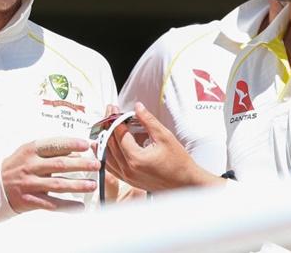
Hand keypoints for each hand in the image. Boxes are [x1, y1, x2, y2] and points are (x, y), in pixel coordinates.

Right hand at [1, 137, 100, 212]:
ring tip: (92, 185)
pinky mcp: (30, 200)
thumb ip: (51, 149)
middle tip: (96, 165)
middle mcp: (31, 166)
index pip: (54, 145)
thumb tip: (77, 149)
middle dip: (81, 164)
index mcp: (31, 150)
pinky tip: (79, 206)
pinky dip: (67, 206)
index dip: (71, 144)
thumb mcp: (30, 151)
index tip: (86, 145)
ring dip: (78, 185)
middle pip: (60, 164)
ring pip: (58, 185)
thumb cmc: (18, 165)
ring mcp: (30, 184)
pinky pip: (52, 204)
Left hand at [105, 103, 222, 191]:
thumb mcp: (165, 137)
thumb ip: (148, 121)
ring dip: (104, 140)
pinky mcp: (129, 181)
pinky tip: (108, 146)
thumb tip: (138, 107)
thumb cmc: (179, 163)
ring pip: (107, 156)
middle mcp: (128, 169)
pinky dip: (108, 154)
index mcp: (136, 158)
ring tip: (105, 127)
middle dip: (109, 126)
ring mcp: (127, 177)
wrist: (185, 183)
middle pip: (110, 144)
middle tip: (110, 113)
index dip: (116, 119)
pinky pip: (111, 167)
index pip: (119, 134)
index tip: (116, 109)